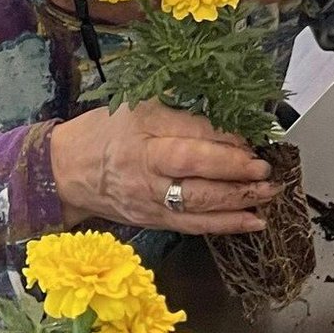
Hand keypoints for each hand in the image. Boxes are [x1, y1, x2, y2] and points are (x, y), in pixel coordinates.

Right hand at [50, 99, 277, 233]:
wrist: (66, 171)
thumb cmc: (104, 133)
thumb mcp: (136, 107)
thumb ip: (180, 112)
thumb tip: (227, 123)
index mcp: (142, 132)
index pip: (191, 138)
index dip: (226, 143)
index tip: (250, 143)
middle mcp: (146, 168)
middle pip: (197, 174)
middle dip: (236, 174)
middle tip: (265, 171)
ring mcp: (150, 199)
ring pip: (199, 205)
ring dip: (239, 202)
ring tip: (268, 194)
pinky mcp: (154, 220)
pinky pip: (194, 225)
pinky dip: (226, 225)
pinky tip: (253, 221)